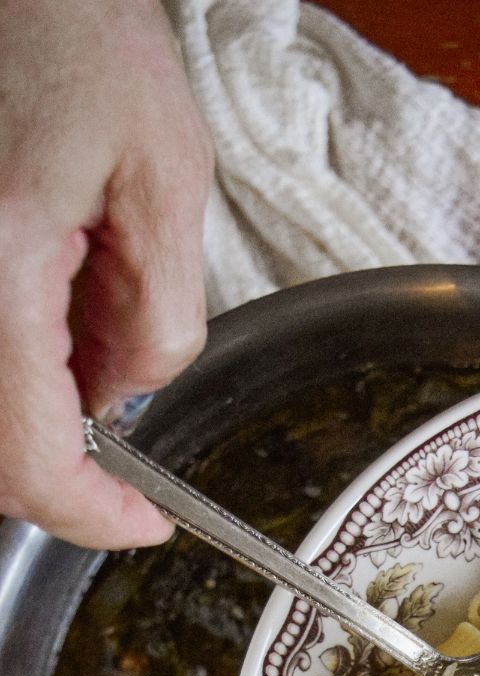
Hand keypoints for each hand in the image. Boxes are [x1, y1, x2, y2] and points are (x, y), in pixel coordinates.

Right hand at [0, 0, 211, 547]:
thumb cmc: (74, 34)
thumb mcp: (166, 174)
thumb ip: (159, 311)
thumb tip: (125, 398)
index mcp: (0, 271)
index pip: (32, 460)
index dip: (92, 518)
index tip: (143, 525)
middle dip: (63, 471)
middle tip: (125, 461)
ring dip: (33, 421)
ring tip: (88, 342)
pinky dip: (11, 376)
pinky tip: (50, 319)